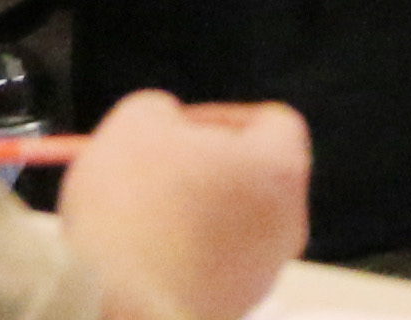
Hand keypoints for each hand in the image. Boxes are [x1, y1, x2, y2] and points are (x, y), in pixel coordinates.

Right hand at [56, 91, 309, 319]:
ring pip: (226, 229)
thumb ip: (161, 111)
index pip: (272, 123)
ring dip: (184, 219)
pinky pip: (205, 272)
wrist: (122, 314)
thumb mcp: (136, 124)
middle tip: (147, 172)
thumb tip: (165, 124)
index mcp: (281, 168)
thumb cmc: (136, 209)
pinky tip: (132, 263)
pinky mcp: (229, 313)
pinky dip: (174, 261)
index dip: (221, 117)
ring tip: (131, 221)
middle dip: (199, 170)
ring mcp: (261, 276)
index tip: (173, 129)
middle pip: (249, 179)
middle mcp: (288, 223)